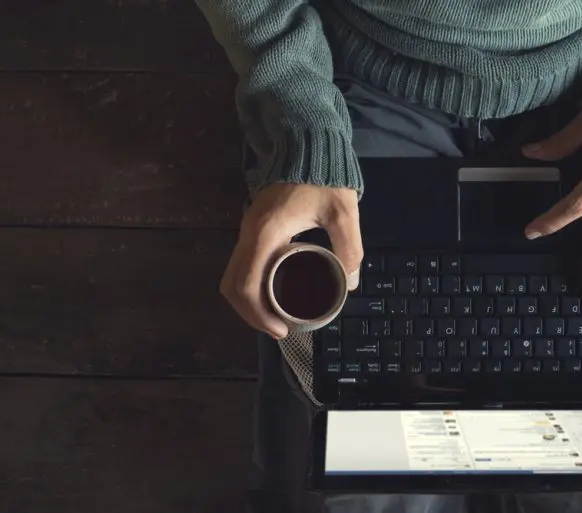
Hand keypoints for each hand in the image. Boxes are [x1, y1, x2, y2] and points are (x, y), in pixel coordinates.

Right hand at [220, 184, 362, 338]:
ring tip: (277, 316)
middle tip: (279, 329)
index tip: (280, 329)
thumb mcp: (343, 213)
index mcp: (265, 233)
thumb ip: (349, 248)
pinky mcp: (254, 229)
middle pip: (232, 285)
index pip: (245, 285)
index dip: (258, 314)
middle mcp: (249, 234)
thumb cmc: (323, 178)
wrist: (305, 145)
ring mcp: (248, 230)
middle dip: (251, 314)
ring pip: (234, 276)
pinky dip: (252, 286)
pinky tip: (275, 293)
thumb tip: (350, 283)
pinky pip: (243, 265)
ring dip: (250, 301)